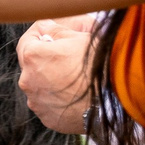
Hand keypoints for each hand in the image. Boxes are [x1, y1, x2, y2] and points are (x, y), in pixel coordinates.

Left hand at [17, 14, 95, 134]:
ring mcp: (36, 101)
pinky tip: (75, 97)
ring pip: (39, 87)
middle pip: (31, 66)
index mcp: (33, 56)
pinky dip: (57, 100)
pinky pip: (48, 105)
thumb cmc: (99, 66)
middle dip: (45, 61)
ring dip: (50, 82)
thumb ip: (56, 31)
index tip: (48, 37)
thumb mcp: (81, 37)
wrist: (117, 100)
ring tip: (74, 81)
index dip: (38, 37)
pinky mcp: (47, 118)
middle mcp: (28, 80)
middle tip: (67, 60)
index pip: (27, 41)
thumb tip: (45, 27)